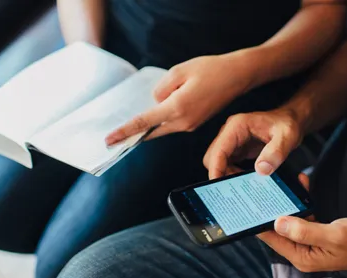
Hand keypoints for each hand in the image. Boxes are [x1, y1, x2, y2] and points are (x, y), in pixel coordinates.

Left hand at [105, 54, 251, 144]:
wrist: (237, 76)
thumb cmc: (210, 69)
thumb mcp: (179, 71)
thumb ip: (161, 88)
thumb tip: (155, 101)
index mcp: (177, 108)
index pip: (144, 122)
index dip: (125, 131)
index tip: (109, 140)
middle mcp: (183, 122)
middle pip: (151, 131)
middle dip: (133, 133)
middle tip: (113, 138)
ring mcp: (190, 125)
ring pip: (162, 127)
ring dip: (151, 123)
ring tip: (143, 115)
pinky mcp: (195, 123)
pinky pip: (172, 122)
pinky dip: (163, 118)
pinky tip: (164, 106)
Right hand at [203, 110, 304, 178]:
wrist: (291, 120)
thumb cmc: (288, 124)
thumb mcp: (287, 137)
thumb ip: (276, 152)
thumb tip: (262, 169)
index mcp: (237, 126)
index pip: (218, 151)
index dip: (216, 169)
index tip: (218, 185)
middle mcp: (230, 132)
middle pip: (213, 158)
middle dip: (221, 173)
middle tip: (236, 186)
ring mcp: (231, 140)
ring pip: (218, 162)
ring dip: (227, 174)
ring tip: (244, 182)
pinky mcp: (236, 148)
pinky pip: (227, 164)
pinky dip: (232, 173)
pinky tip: (245, 178)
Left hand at [257, 175, 346, 272]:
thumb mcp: (334, 236)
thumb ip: (305, 230)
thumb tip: (278, 223)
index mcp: (302, 256)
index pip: (272, 239)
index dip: (259, 223)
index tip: (249, 206)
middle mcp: (301, 251)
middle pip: (277, 230)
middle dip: (269, 210)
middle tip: (260, 189)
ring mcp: (308, 242)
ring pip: (289, 221)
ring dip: (285, 204)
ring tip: (277, 185)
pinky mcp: (316, 233)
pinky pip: (302, 216)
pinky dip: (300, 202)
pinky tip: (299, 187)